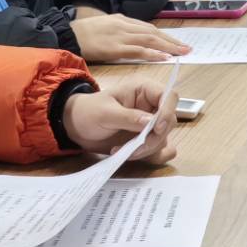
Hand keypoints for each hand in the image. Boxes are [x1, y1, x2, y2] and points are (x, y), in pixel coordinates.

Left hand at [64, 74, 178, 165]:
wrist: (76, 127)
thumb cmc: (88, 112)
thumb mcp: (105, 113)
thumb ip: (128, 117)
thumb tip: (152, 122)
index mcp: (143, 90)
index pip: (169, 96)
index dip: (168, 112)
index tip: (157, 129)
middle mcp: (151, 106)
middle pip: (169, 121)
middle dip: (154, 138)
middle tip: (134, 148)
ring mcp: (150, 124)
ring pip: (165, 138)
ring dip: (148, 149)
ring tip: (123, 151)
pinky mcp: (147, 140)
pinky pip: (162, 150)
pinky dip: (153, 156)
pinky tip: (133, 156)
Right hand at [71, 11, 193, 65]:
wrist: (64, 34)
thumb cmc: (81, 33)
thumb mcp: (102, 26)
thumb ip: (117, 31)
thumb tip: (130, 38)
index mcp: (121, 20)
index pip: (147, 27)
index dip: (163, 35)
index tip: (176, 41)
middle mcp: (123, 25)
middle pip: (153, 32)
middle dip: (171, 40)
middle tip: (186, 48)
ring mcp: (119, 35)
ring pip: (149, 40)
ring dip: (167, 46)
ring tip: (181, 53)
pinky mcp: (114, 47)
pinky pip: (138, 50)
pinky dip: (153, 53)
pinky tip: (164, 57)